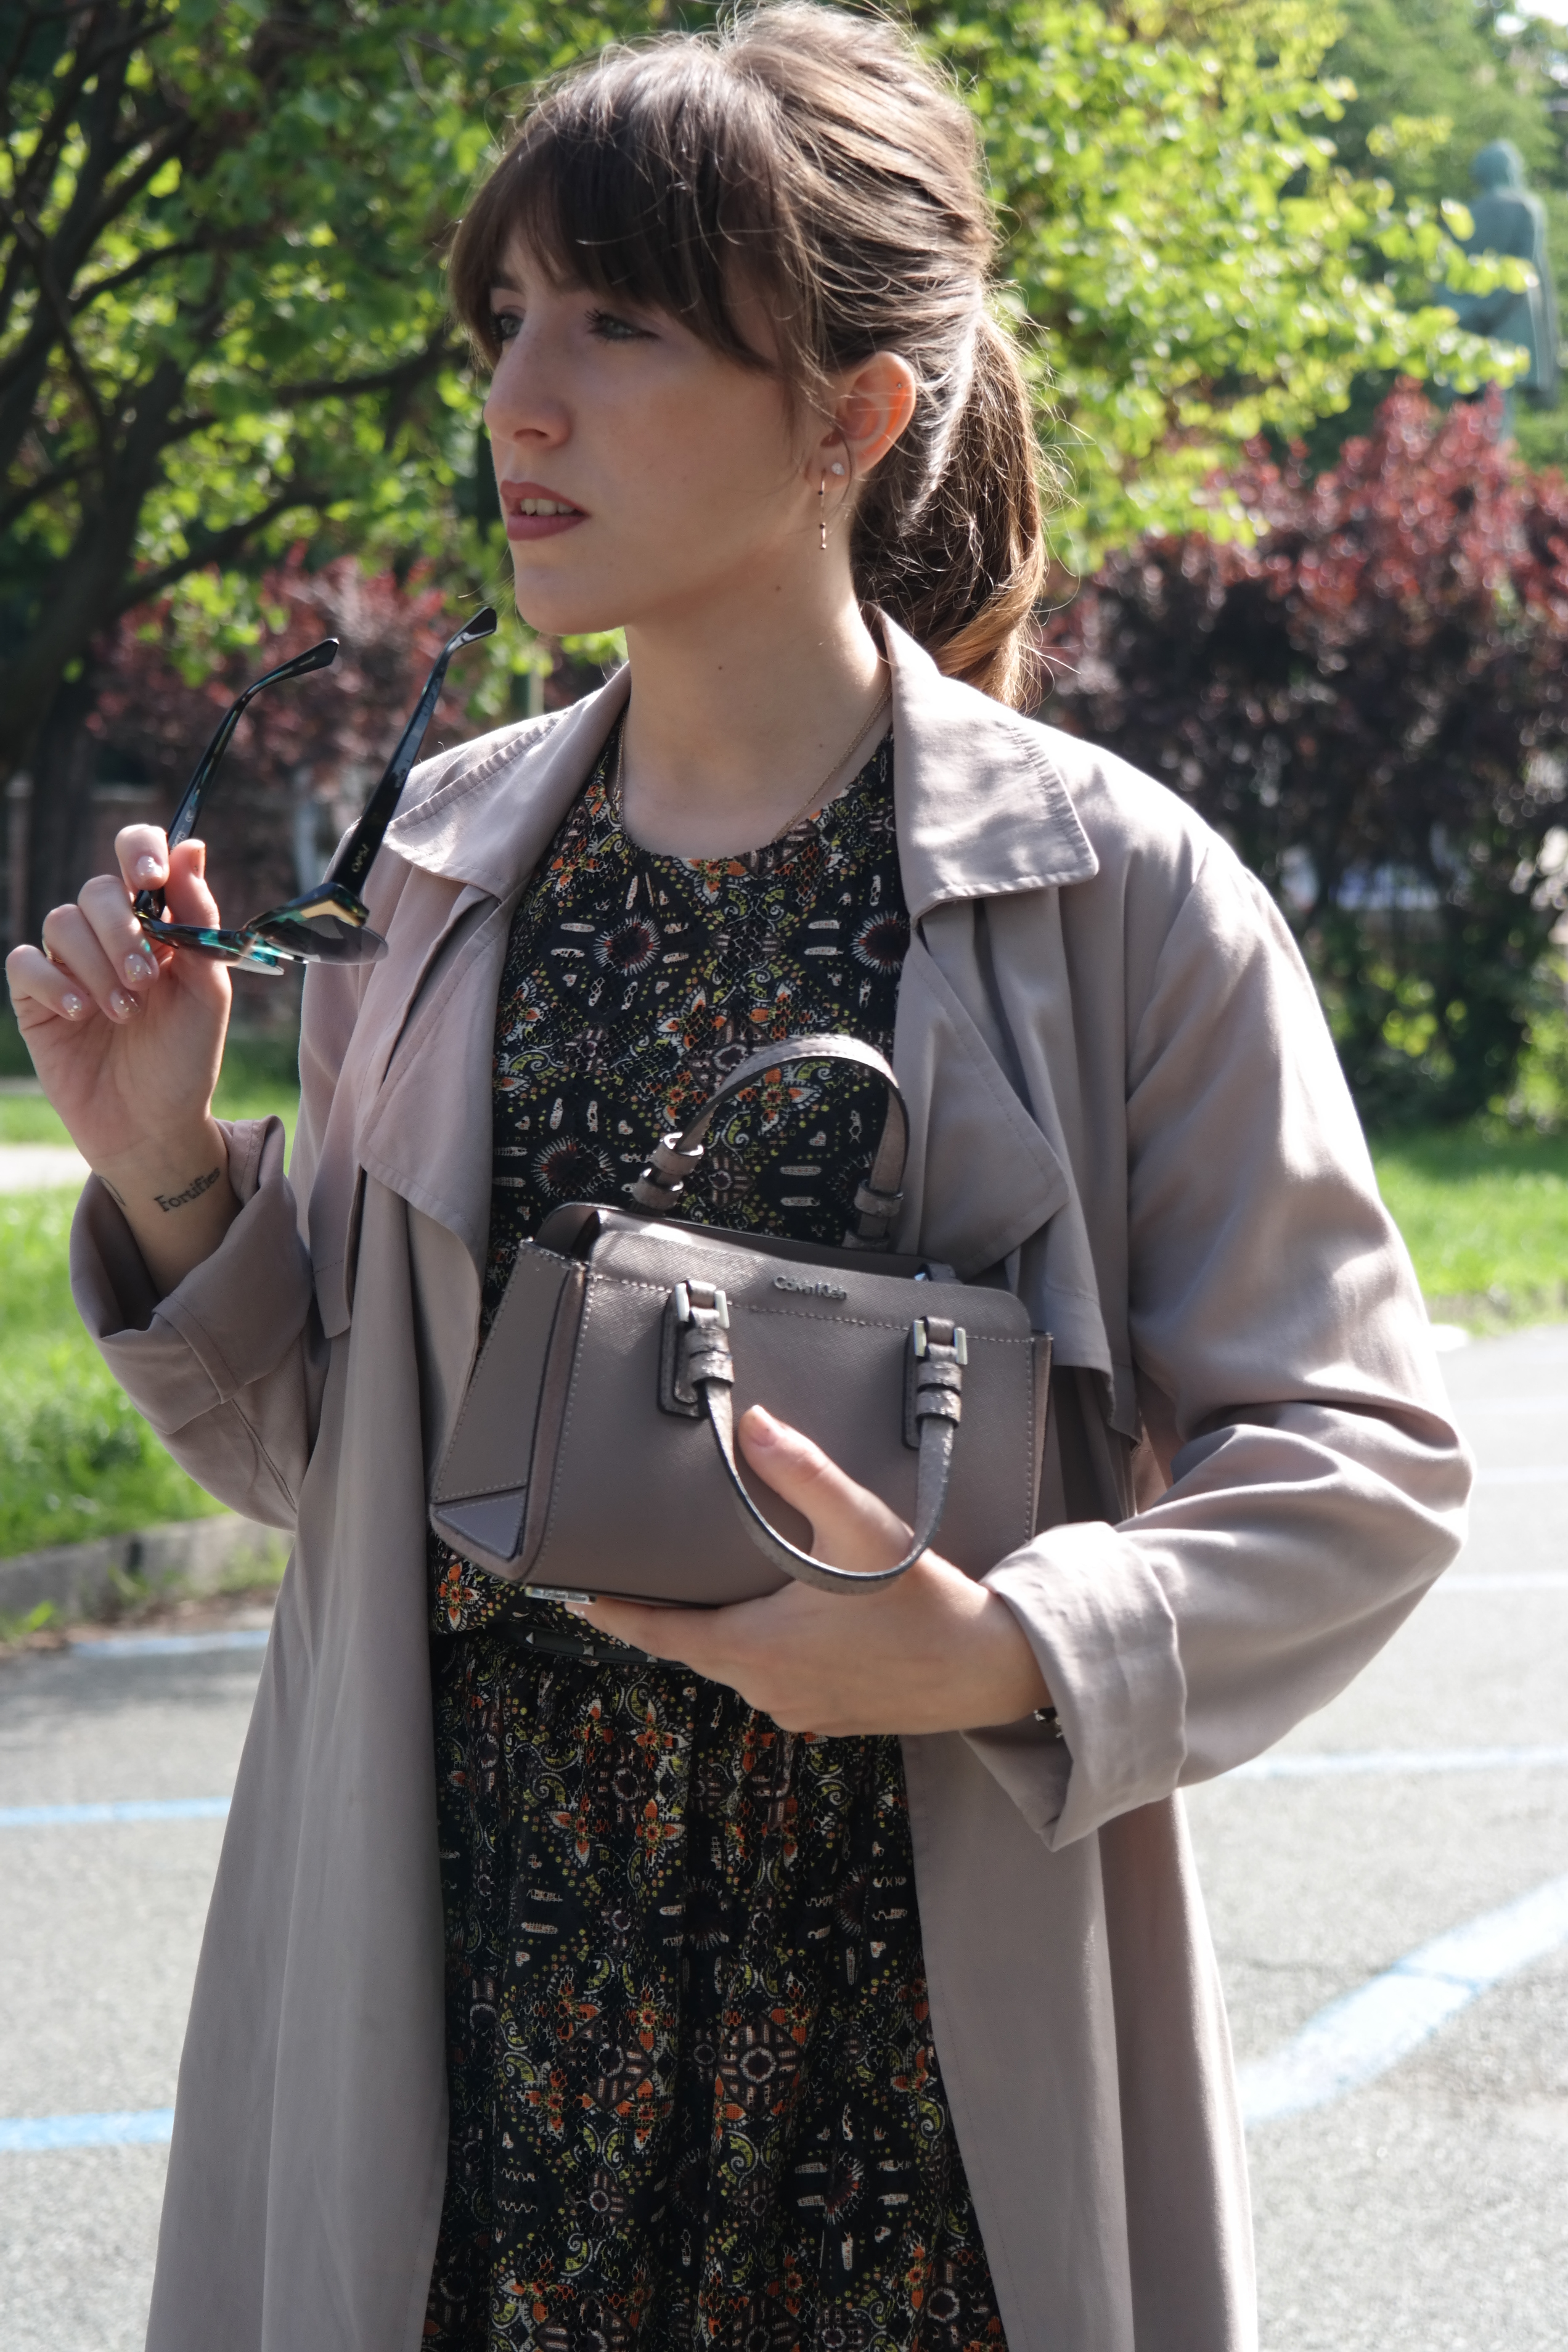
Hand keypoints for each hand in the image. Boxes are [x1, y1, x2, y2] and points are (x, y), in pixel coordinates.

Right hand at [5, 824, 238, 1291]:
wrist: (152, 1125)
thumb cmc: (185, 1059)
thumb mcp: (206, 992)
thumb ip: (198, 920)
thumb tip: (191, 847)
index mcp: (157, 923)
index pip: (139, 856)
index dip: (139, 852)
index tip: (150, 880)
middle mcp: (109, 935)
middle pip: (96, 890)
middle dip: (120, 931)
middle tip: (144, 980)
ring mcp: (69, 964)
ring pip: (61, 922)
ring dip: (95, 966)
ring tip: (124, 1013)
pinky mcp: (35, 997)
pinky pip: (26, 962)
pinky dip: (54, 984)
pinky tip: (82, 1016)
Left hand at [576, 1405, 1051, 1735]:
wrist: (987, 1667)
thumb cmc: (924, 1602)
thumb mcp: (860, 1526)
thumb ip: (802, 1474)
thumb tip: (753, 1426)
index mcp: (755, 1647)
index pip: (658, 1632)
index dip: (614, 1613)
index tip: (578, 1596)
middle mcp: (766, 1688)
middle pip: (695, 1647)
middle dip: (672, 1612)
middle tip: (650, 1574)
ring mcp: (796, 1708)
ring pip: (737, 1665)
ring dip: (726, 1632)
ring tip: (722, 1589)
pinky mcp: (826, 1716)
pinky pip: (776, 1682)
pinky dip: (768, 1653)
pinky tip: (788, 1622)